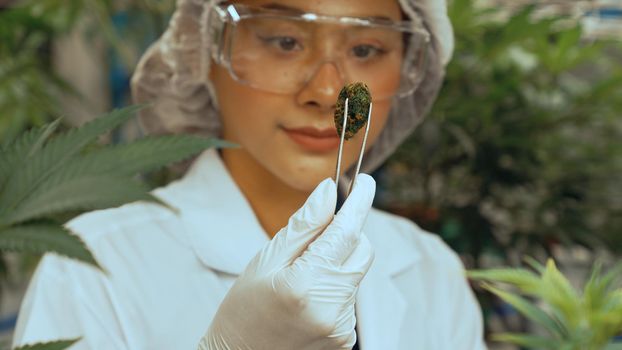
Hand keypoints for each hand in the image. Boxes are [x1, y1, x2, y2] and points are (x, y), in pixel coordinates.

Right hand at [199, 175, 375, 349]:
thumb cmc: (244, 308)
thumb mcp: (266, 260)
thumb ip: (303, 226)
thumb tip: (329, 190)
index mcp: (306, 284)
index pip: (346, 232)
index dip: (359, 202)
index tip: (366, 181)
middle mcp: (331, 309)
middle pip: (361, 252)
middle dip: (346, 236)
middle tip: (314, 240)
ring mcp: (342, 328)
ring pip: (355, 274)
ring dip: (336, 266)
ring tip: (300, 282)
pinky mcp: (346, 339)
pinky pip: (349, 298)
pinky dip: (334, 289)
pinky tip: (307, 301)